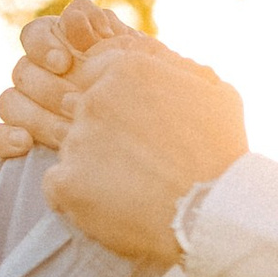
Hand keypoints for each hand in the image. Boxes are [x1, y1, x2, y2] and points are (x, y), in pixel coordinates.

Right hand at [0, 0, 128, 158]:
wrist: (150, 132)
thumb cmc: (140, 85)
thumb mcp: (132, 54)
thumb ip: (102, 30)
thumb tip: (72, 20)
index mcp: (58, 43)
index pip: (33, 34)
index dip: (43, 46)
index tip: (64, 63)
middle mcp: (37, 72)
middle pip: (22, 71)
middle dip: (49, 89)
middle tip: (78, 105)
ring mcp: (25, 106)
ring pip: (9, 102)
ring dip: (36, 116)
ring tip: (67, 134)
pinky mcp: (18, 138)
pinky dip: (4, 138)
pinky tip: (25, 144)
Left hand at [42, 29, 246, 265]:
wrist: (212, 213)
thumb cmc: (221, 153)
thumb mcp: (214, 94)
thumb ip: (180, 71)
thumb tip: (166, 63)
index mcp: (128, 70)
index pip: (96, 76)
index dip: (115, 105)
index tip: (133, 127)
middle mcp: (95, 99)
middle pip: (80, 113)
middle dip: (101, 134)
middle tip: (135, 161)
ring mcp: (76, 140)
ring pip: (70, 149)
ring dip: (92, 166)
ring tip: (130, 187)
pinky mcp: (65, 182)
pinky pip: (56, 184)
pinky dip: (76, 196)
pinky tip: (109, 204)